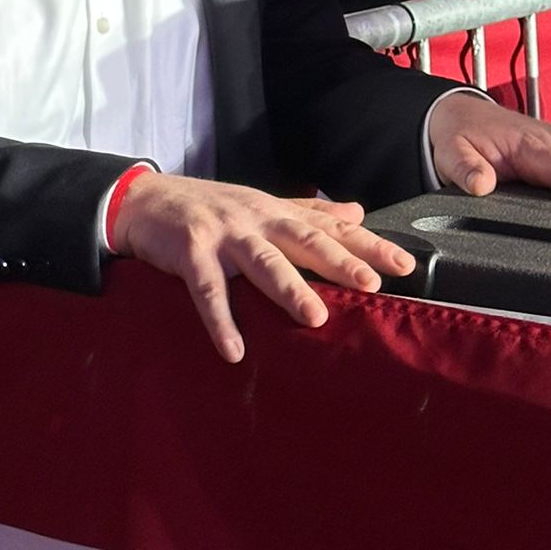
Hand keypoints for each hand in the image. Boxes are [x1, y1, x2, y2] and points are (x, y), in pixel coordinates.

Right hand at [110, 171, 413, 363]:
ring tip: (315, 316)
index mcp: (275, 212)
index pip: (329, 227)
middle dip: (338, 261)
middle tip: (371, 283)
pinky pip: (207, 289)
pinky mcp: (189, 251)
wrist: (145, 200)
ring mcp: (223, 234)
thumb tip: (356, 212)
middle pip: (303, 239)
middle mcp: (255, 219)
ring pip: (261, 260)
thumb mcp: (261, 206)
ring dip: (288, 288)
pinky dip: (220, 319)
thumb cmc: (210, 208)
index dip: (367, 243)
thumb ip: (308, 212)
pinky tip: (234, 349)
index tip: (405, 263)